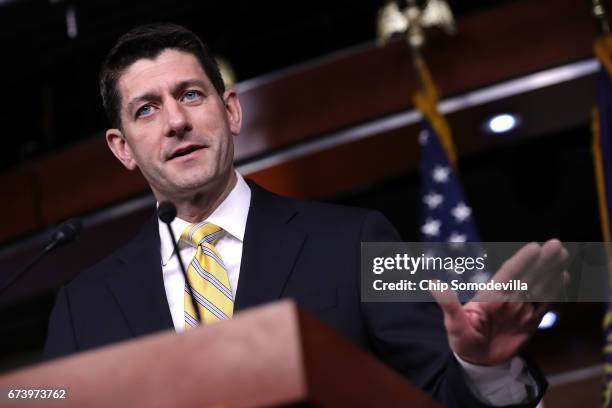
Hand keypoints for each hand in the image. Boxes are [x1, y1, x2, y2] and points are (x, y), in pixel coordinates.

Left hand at [431, 239, 568, 365]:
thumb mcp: (453, 324)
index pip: (508, 274)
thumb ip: (448, 305)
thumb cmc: (462, 340)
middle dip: (542, 261)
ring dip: (551, 271)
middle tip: (556, 245)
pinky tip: (562, 277)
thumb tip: (433, 284)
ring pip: (539, 286)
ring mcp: (520, 308)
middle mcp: (507, 298)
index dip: (521, 261)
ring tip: (563, 254)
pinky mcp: (530, 321)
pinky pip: (544, 304)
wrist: (476, 361)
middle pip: (528, 275)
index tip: (534, 247)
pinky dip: (555, 292)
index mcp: (490, 296)